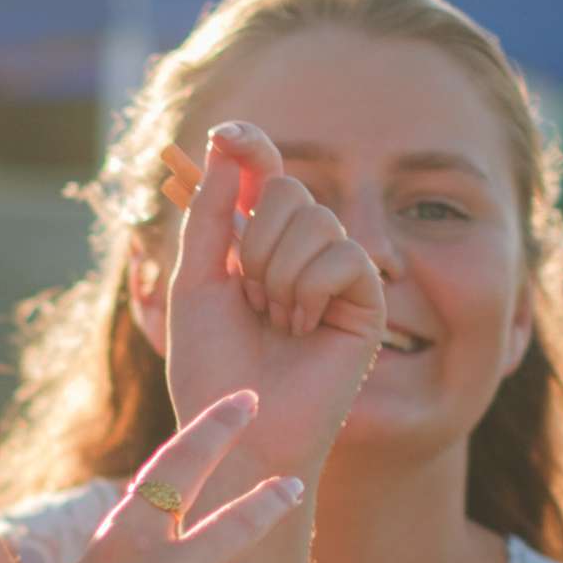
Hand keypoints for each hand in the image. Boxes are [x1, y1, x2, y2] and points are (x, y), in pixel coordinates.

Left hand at [158, 121, 384, 476]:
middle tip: (249, 297)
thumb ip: (210, 214)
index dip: (250, 146)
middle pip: (286, 188)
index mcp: (256, 241)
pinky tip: (303, 327)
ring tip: (274, 320)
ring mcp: (336, 273)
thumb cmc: (212, 365)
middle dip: (253, 239)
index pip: (261, 173)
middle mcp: (299, 250)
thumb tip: (223, 144)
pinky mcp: (367, 301)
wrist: (237, 428)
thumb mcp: (196, 280)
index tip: (226, 133)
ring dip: (277, 272)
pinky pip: (344, 255)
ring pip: (314, 220)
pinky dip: (309, 289)